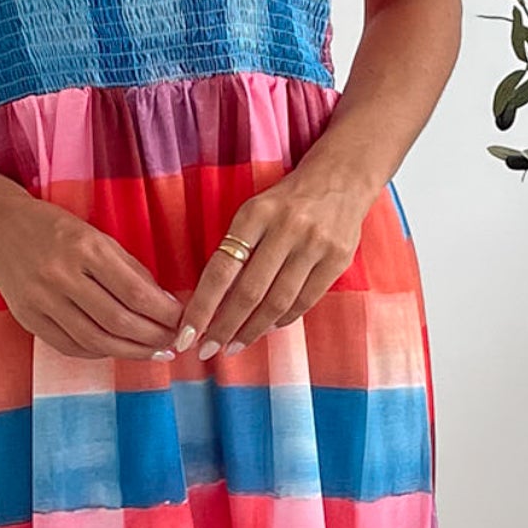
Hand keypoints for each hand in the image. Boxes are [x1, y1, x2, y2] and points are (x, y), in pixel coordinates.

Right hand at [0, 195, 186, 360]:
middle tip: (173, 342)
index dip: (164, 313)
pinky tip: (118, 350)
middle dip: (152, 337)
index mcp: (85, 248)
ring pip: (95, 340)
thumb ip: (130, 269)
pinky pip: (70, 346)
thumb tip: (165, 304)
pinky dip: (99, 352)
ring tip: (154, 353)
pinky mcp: (28, 318)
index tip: (183, 321)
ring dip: (131, 352)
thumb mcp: (97, 237)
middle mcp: (61, 275)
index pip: (135, 292)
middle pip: (117, 321)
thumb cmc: (57, 230)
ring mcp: (41, 300)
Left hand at [177, 167, 376, 360]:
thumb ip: (235, 248)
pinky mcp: (338, 259)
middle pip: (249, 292)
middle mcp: (287, 228)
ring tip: (234, 345)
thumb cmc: (287, 200)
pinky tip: (266, 328)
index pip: (221, 269)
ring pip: (278, 302)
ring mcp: (315, 244)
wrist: (342, 177)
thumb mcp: (255, 211)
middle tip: (208, 350)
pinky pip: (305, 301)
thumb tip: (211, 302)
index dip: (202, 306)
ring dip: (252, 330)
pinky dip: (282, 320)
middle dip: (224, 327)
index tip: (186, 334)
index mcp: (256, 213)